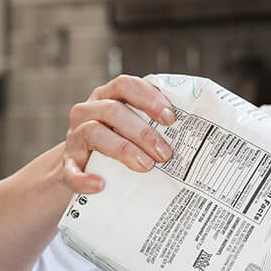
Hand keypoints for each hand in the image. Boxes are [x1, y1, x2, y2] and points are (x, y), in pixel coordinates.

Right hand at [61, 74, 176, 194]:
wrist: (83, 167)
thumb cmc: (120, 143)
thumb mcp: (136, 128)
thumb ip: (158, 124)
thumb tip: (203, 131)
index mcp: (109, 98)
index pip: (126, 85)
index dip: (148, 98)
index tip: (170, 118)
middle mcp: (89, 112)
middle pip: (113, 111)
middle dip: (143, 132)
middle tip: (166, 154)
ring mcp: (75, 137)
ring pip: (94, 133)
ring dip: (123, 150)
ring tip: (146, 167)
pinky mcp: (67, 164)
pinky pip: (71, 170)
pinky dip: (84, 178)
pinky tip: (100, 185)